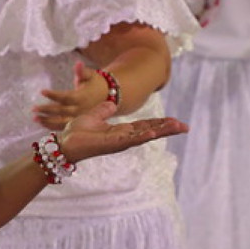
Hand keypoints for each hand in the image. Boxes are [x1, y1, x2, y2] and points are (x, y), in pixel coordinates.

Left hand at [34, 61, 108, 129]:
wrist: (109, 97)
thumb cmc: (96, 83)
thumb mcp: (91, 75)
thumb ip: (82, 71)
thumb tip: (78, 63)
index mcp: (82, 97)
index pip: (65, 97)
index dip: (53, 95)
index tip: (42, 91)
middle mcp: (80, 110)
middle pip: (61, 111)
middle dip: (47, 110)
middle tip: (33, 109)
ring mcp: (79, 118)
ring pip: (61, 122)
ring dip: (47, 121)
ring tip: (35, 118)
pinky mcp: (77, 123)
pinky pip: (64, 126)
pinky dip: (52, 126)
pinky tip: (41, 123)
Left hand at [57, 101, 185, 163]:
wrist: (64, 142)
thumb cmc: (76, 132)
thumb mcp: (93, 116)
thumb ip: (103, 111)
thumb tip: (111, 104)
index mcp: (121, 131)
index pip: (145, 125)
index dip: (160, 123)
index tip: (176, 121)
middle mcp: (124, 137)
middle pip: (151, 131)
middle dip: (167, 128)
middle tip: (185, 127)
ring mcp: (120, 142)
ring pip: (145, 136)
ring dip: (161, 132)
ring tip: (177, 128)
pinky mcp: (113, 145)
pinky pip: (131, 140)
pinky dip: (142, 136)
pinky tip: (154, 134)